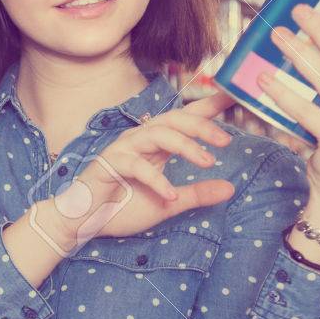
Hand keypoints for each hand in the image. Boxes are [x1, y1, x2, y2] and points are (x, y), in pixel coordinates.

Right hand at [32, 92, 238, 253]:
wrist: (85, 223)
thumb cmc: (121, 208)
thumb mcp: (169, 204)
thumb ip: (197, 194)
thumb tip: (231, 188)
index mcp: (155, 145)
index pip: (185, 120)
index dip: (209, 107)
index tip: (234, 96)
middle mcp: (140, 140)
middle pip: (173, 120)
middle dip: (202, 126)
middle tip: (226, 139)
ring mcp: (123, 149)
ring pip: (157, 135)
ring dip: (185, 146)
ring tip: (207, 162)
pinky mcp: (109, 164)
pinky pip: (136, 165)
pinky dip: (156, 180)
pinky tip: (171, 195)